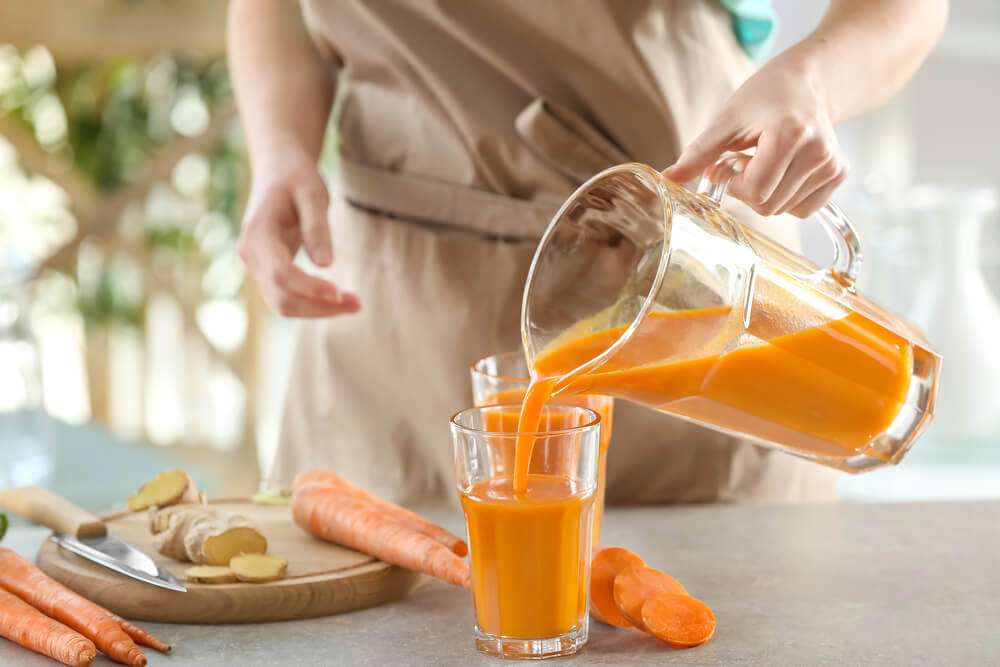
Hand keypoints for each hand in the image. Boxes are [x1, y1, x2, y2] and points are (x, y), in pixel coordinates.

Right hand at [238, 148, 359, 316]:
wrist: (277, 169)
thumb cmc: (296, 177)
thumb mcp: (312, 194)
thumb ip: (317, 228)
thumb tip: (325, 264)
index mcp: (257, 234)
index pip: (281, 274)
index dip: (310, 288)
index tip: (340, 293)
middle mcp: (250, 255)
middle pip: (282, 298)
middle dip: (319, 307)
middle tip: (358, 303)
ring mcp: (256, 266)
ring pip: (283, 305)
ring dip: (318, 310)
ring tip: (355, 304)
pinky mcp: (267, 271)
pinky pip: (287, 298)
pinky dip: (312, 304)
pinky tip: (339, 299)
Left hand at [663, 58, 848, 218]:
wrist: (808, 82)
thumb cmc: (765, 96)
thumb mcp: (727, 119)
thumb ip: (699, 153)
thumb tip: (667, 179)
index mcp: (791, 134)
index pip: (755, 191)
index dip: (734, 183)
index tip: (731, 161)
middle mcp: (818, 152)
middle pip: (768, 205)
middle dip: (748, 189)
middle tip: (748, 159)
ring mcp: (832, 165)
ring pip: (784, 210)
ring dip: (766, 192)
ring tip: (767, 159)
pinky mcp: (839, 174)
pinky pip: (803, 209)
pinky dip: (786, 197)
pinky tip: (784, 170)